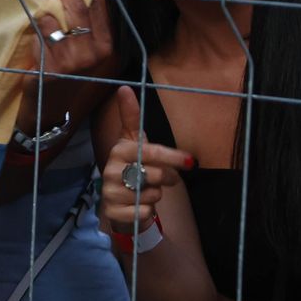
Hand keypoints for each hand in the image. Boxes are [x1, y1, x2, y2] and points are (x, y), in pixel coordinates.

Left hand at [33, 0, 113, 80]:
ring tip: (45, 31)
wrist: (53, 112)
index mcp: (107, 47)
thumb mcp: (91, 55)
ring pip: (50, 21)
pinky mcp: (49, 68)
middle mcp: (93, 53)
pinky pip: (38, 38)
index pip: (101, 8)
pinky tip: (38, 53)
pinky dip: (36, 40)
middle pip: (76, 7)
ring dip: (44, 21)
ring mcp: (70, 60)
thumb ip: (93, 27)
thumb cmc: (73, 77)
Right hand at [98, 86, 192, 233]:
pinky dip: (148, 211)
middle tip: (169, 179)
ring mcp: (109, 193)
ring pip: (151, 194)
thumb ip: (131, 116)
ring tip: (147, 192)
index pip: (150, 152)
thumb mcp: (133, 141)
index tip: (191, 161)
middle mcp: (110, 170)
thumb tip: (124, 87)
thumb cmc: (131, 167)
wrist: (118, 202)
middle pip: (154, 174)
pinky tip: (140, 206)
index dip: (172, 157)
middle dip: (167, 178)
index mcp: (118, 150)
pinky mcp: (113, 213)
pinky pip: (144, 212)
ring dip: (156, 195)